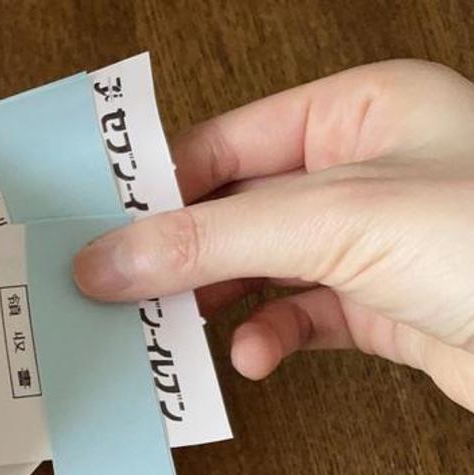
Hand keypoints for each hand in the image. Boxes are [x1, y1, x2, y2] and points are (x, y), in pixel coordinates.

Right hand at [73, 59, 473, 410]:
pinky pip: (297, 317)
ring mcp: (374, 240)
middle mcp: (364, 169)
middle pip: (234, 207)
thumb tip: (107, 257)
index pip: (225, 141)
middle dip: (178, 254)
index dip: (157, 188)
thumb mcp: (337, 221)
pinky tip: (254, 359)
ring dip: (214, 303)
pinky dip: (267, 338)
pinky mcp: (382, 306)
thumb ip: (211, 239)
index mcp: (360, 110)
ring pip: (258, 267)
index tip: (95, 230)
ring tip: (168, 327)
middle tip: (114, 287)